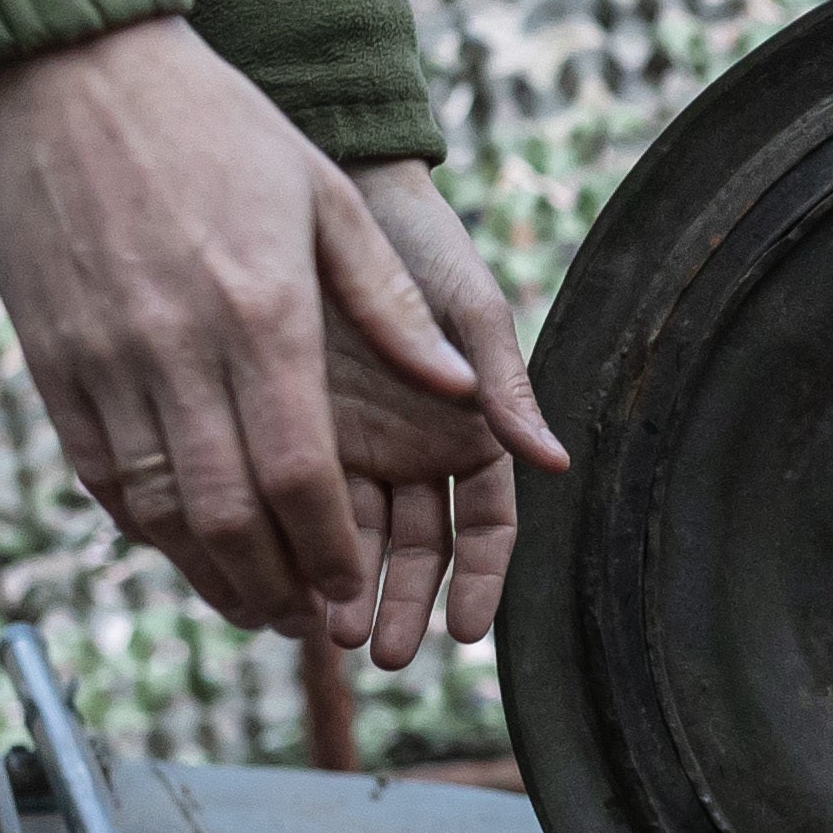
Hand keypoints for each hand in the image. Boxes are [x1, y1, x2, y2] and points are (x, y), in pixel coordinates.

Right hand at [0, 18, 492, 636]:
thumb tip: (466, 395)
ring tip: (253, 603)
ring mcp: (104, 358)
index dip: (330, 552)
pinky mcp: (50, 359)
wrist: (72, 69)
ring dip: (208, 573)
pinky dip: (142, 526)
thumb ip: (395, 307)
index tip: (353, 589)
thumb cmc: (219, 126)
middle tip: (307, 621)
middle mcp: (179, 348)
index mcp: (263, 314)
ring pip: (157, 510)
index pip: (302, 476)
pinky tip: (180, 546)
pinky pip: (97, 473)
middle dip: (275, 586)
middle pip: (229, 515)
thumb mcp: (329, 198)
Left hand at [328, 161, 567, 668]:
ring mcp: (350, 442)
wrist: (330, 184)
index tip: (464, 634)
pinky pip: (290, 501)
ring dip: (342, 589)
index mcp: (469, 431)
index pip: (484, 529)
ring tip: (325, 629)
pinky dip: (289, 545)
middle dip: (399, 605)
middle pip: (414, 551)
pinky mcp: (287, 425)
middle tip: (378, 649)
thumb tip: (556, 462)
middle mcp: (411, 449)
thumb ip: (505, 387)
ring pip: (351, 537)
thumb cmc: (418, 240)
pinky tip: (277, 578)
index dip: (480, 584)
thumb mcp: (470, 310)